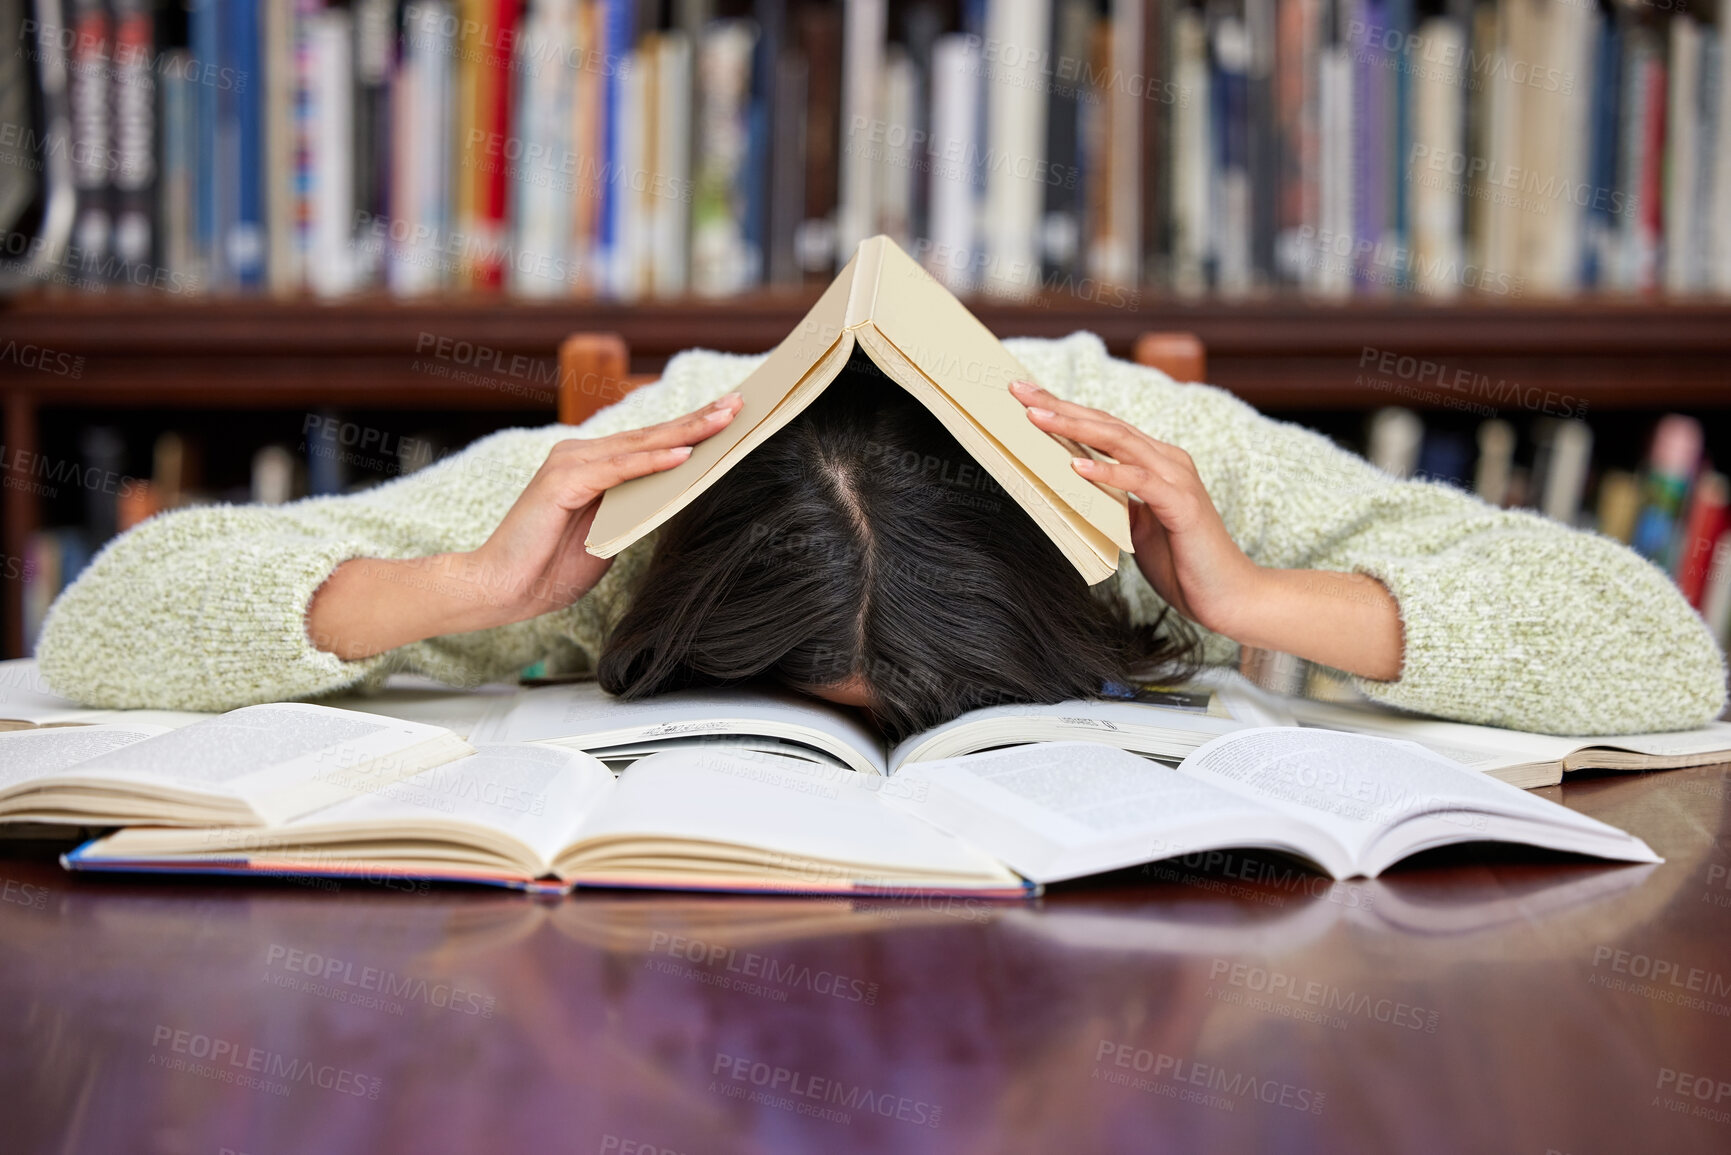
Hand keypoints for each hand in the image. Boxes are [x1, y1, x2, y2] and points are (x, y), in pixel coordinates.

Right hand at [466, 391, 743, 624]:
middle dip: (698, 421)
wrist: (501, 589)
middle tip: (740, 405)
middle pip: (651, 436)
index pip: (651, 443)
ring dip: (686, 433)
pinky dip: (652, 462)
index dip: (690, 430)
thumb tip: (676, 497)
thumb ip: (636, 511)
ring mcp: (570, 463)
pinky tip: (684, 455)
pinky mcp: (562, 481)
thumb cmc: (550, 568)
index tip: (729, 418)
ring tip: (724, 421)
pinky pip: (618, 470)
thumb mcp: (609, 535)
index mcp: (592, 466)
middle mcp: (580, 455)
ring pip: (640, 446)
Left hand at [1009, 379, 1403, 680]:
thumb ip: (1112, 502)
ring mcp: (1177, 479)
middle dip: (1060, 406)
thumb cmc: (1181, 563)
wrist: (1227, 595)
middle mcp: (1167, 460)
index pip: (1103, 427)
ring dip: (1075, 428)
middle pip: (1106, 424)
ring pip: (1120, 442)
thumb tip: (1071, 490)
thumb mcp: (1134, 526)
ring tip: (1037, 419)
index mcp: (1154, 462)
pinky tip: (1077, 466)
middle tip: (1019, 392)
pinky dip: (1108, 472)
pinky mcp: (1182, 505)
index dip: (1065, 410)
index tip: (1026, 397)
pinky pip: (1140, 481)